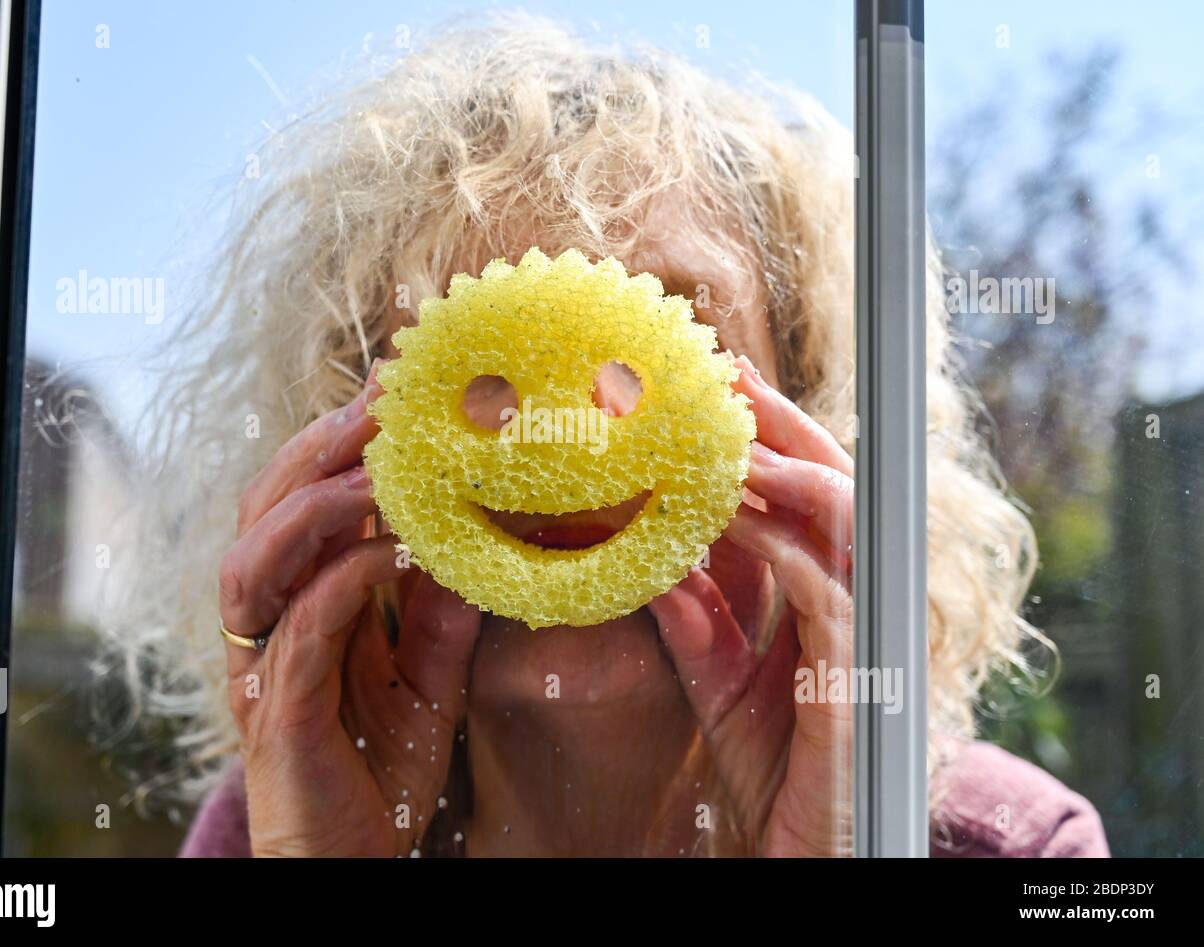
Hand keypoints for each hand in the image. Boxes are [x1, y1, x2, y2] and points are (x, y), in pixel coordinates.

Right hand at [218, 361, 480, 855]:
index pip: (303, 500)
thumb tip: (474, 542)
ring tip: (382, 466)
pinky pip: (299, 634)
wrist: (350, 867)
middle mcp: (267, 626)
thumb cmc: (378, 771)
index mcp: (296, 605)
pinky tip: (392, 551)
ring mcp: (264, 669)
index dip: (340, 439)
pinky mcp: (279, 716)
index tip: (396, 385)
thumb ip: (440, 612)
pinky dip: (341, 581)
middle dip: (322, 446)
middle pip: (264, 509)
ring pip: (256, 561)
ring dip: (319, 504)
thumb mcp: (425, 677)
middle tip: (385, 398)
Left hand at [648, 355, 853, 856]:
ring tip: (723, 436)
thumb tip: (658, 555)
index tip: (719, 385)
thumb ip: (699, 619)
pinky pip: (826, 590)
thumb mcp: (720, 681)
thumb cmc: (773, 769)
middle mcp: (864, 600)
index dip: (774, 434)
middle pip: (838, 486)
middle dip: (782, 425)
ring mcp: (872, 634)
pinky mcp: (860, 678)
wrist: (798, 850)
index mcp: (833, 595)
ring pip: (845, 523)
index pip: (812, 494)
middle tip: (724, 376)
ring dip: (784, 472)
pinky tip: (730, 514)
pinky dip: (780, 545)